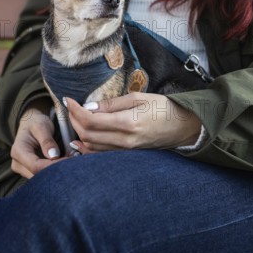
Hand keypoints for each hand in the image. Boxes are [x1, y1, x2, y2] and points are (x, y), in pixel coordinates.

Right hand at [11, 104, 62, 178]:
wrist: (30, 123)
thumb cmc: (35, 122)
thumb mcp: (41, 126)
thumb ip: (47, 141)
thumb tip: (54, 156)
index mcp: (18, 151)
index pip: (36, 166)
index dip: (53, 166)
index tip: (68, 161)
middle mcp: (17, 164)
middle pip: (38, 175)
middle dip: (56, 171)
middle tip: (72, 162)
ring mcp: (22, 169)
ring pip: (40, 178)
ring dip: (55, 172)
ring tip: (68, 161)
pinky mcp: (29, 171)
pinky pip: (42, 176)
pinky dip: (53, 172)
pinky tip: (62, 165)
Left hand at [65, 92, 200, 153]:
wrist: (184, 127)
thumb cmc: (163, 108)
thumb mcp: (138, 98)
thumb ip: (112, 104)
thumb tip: (88, 106)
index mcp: (128, 123)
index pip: (91, 120)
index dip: (75, 110)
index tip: (68, 100)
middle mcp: (125, 141)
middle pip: (87, 135)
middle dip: (74, 120)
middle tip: (71, 107)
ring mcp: (125, 150)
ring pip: (91, 146)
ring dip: (78, 132)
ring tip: (75, 117)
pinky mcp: (127, 155)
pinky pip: (100, 154)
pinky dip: (86, 147)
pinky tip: (79, 139)